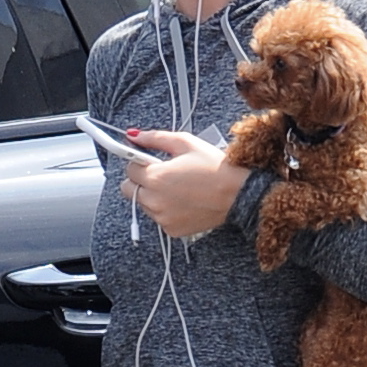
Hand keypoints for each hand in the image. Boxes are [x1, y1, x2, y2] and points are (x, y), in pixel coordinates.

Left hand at [121, 130, 248, 238]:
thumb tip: (133, 136)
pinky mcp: (172, 230)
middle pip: (129, 190)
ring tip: (177, 188)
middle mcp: (155, 201)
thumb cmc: (214, 167)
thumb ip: (154, 138)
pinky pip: (158, 218)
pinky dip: (165, 210)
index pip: (129, 169)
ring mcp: (162, 218)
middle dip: (139, 180)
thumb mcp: (185, 143)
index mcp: (155, 177)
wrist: (237, 194)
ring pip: (143, 204)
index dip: (138, 162)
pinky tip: (183, 201)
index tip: (148, 160)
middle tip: (160, 174)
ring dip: (152, 196)